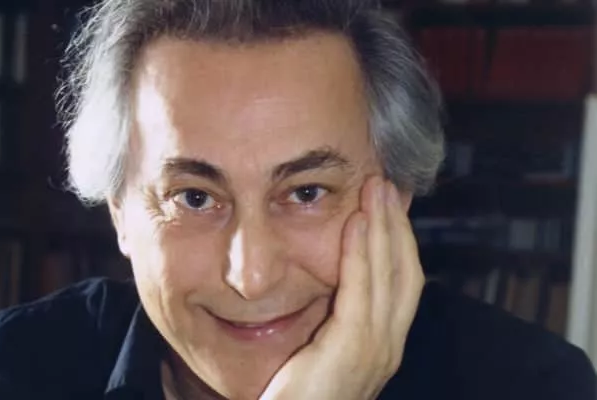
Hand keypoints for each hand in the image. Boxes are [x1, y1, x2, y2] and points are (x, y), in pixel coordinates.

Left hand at [259, 177, 424, 399]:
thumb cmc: (297, 396)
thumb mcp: (323, 351)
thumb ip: (335, 320)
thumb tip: (332, 282)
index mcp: (382, 344)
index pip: (402, 283)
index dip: (401, 240)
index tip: (392, 205)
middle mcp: (387, 346)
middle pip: (405, 271)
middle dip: (398, 224)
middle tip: (388, 184)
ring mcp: (375, 349)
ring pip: (389, 273)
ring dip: (383, 226)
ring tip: (376, 189)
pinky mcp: (352, 348)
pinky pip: (360, 289)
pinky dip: (361, 252)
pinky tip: (357, 223)